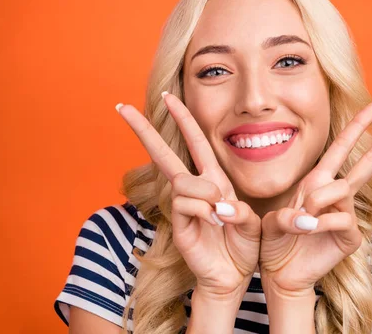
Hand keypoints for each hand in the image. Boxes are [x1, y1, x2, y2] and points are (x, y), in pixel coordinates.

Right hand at [116, 93, 260, 295]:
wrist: (235, 276)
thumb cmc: (244, 245)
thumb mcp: (250, 221)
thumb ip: (238, 210)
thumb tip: (217, 206)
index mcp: (213, 180)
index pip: (195, 142)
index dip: (183, 118)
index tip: (167, 96)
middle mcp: (194, 190)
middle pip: (164, 154)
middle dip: (144, 130)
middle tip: (120, 107)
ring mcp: (183, 207)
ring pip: (181, 181)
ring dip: (203, 193)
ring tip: (220, 215)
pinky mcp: (178, 226)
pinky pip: (183, 204)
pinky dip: (203, 210)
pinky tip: (215, 223)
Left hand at [259, 101, 371, 294]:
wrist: (279, 272)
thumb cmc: (275, 241)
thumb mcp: (274, 219)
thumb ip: (289, 213)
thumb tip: (310, 216)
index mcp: (319, 180)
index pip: (342, 146)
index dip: (359, 124)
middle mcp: (336, 193)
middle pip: (370, 160)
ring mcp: (347, 214)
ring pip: (343, 189)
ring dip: (319, 200)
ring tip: (301, 218)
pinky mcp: (351, 236)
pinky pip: (341, 218)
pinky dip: (321, 222)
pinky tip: (308, 231)